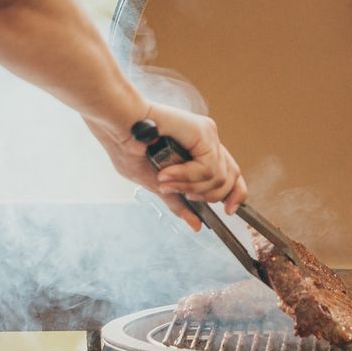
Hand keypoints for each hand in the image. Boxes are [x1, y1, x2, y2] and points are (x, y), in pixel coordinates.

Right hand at [87, 101, 247, 230]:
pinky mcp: (203, 131)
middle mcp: (207, 142)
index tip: (228, 212)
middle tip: (182, 193)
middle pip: (232, 178)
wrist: (116, 125)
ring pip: (219, 178)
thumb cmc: (127, 147)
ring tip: (165, 179)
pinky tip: (167, 171)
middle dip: (208, 196)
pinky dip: (187, 176)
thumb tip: (196, 225)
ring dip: (189, 186)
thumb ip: (178, 201)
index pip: (230, 176)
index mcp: (198, 153)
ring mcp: (207, 135)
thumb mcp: (156, 184)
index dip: (235, 195)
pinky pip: (208, 168)